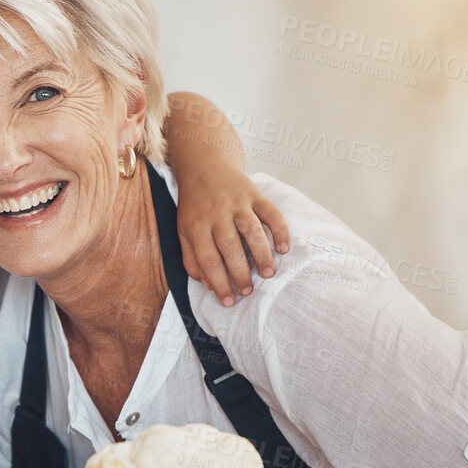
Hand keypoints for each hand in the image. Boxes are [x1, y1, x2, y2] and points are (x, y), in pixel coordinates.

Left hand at [174, 166, 290, 306]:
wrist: (204, 166)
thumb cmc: (195, 205)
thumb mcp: (183, 230)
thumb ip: (191, 258)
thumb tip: (207, 285)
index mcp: (196, 226)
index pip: (207, 260)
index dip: (219, 283)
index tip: (229, 301)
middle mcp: (217, 215)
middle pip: (230, 248)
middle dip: (240, 273)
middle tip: (248, 292)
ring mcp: (237, 203)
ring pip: (251, 231)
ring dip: (261, 254)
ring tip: (269, 274)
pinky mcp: (254, 194)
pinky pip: (270, 213)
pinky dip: (279, 230)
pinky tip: (284, 248)